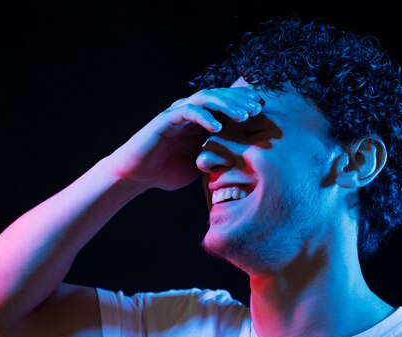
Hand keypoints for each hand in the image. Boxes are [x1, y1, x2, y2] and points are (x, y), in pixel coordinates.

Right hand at [109, 86, 261, 190]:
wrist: (137, 175)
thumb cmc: (168, 170)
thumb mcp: (202, 165)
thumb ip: (220, 157)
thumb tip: (247, 165)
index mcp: (201, 120)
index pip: (226, 104)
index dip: (245, 104)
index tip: (265, 111)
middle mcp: (190, 111)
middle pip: (220, 95)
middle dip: (241, 100)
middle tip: (259, 108)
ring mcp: (177, 113)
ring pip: (206, 98)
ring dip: (227, 104)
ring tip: (244, 115)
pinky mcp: (165, 120)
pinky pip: (188, 112)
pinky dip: (204, 117)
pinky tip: (218, 127)